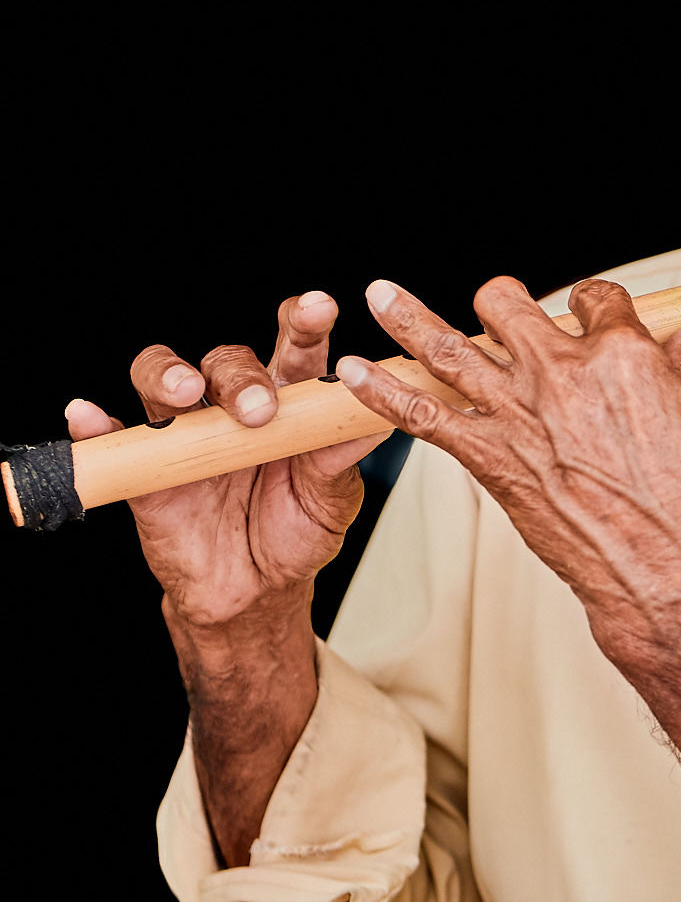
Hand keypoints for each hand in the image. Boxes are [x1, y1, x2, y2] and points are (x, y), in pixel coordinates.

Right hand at [67, 292, 375, 631]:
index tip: (319, 308)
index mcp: (288, 403)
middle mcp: (232, 406)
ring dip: (169, 375)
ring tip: (185, 393)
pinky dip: (96, 422)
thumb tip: (371, 415)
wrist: (255, 592)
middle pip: (227, 360)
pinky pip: (113, 435)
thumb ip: (340, 458)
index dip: (304, 322)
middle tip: (257, 411)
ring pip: (163, 377)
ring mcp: (186, 433)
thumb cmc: (298, 534)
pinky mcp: (147, 467)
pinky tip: (88, 414)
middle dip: (240, 376)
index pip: (294, 348)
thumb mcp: (331, 500)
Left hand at [335, 276, 680, 660]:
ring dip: (407, 316)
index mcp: (622, 354)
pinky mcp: (491, 458)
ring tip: (378, 294)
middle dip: (500, 302)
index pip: (595, 298)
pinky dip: (380, 394)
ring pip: (450, 347)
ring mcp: (521, 413)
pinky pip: (422, 416)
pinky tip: (353, 373)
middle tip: (495, 313)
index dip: (589, 306)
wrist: (664, 571)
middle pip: (509, 305)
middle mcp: (563, 372)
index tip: (585, 317)